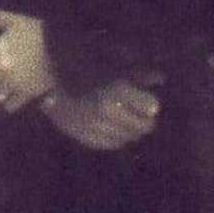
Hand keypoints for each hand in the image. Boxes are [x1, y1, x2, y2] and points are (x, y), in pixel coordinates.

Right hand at [39, 79, 159, 150]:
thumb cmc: (87, 71)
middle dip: (145, 121)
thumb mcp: (114, 68)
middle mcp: (108, 109)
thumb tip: (162, 78)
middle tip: (143, 117)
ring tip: (125, 121)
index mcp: (118, 90)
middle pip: (143, 126)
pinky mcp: (86, 137)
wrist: (51, 83)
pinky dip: (115, 139)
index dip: (151, 106)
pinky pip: (111, 144)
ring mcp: (96, 125)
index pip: (151, 107)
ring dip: (131, 131)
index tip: (150, 106)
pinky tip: (113, 130)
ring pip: (128, 138)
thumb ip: (139, 74)